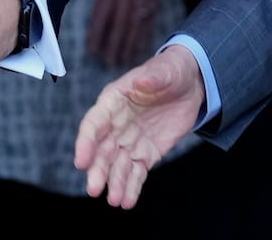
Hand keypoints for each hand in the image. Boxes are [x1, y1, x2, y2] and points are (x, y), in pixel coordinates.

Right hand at [74, 45, 203, 207]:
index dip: (86, 142)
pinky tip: (128, 202)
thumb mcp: (164, 70)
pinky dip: (132, 188)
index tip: (81, 161)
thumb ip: (153, 77)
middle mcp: (117, 125)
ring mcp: (131, 141)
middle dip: (98, 170)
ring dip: (115, 183)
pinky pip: (137, 173)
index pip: (94, 124)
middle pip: (102, 150)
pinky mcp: (147, 153)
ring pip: (118, 166)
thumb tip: (142, 81)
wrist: (190, 84)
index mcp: (113, 102)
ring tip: (115, 200)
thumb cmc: (170, 71)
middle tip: (95, 190)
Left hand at [87, 0, 166, 67]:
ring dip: (128, 45)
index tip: (91, 51)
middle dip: (113, 46)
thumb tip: (99, 12)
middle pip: (118, 25)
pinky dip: (143, 35)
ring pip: (134, 26)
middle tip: (108, 62)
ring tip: (122, 60)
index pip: (101, 16)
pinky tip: (138, 47)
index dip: (96, 35)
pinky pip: (148, 20)